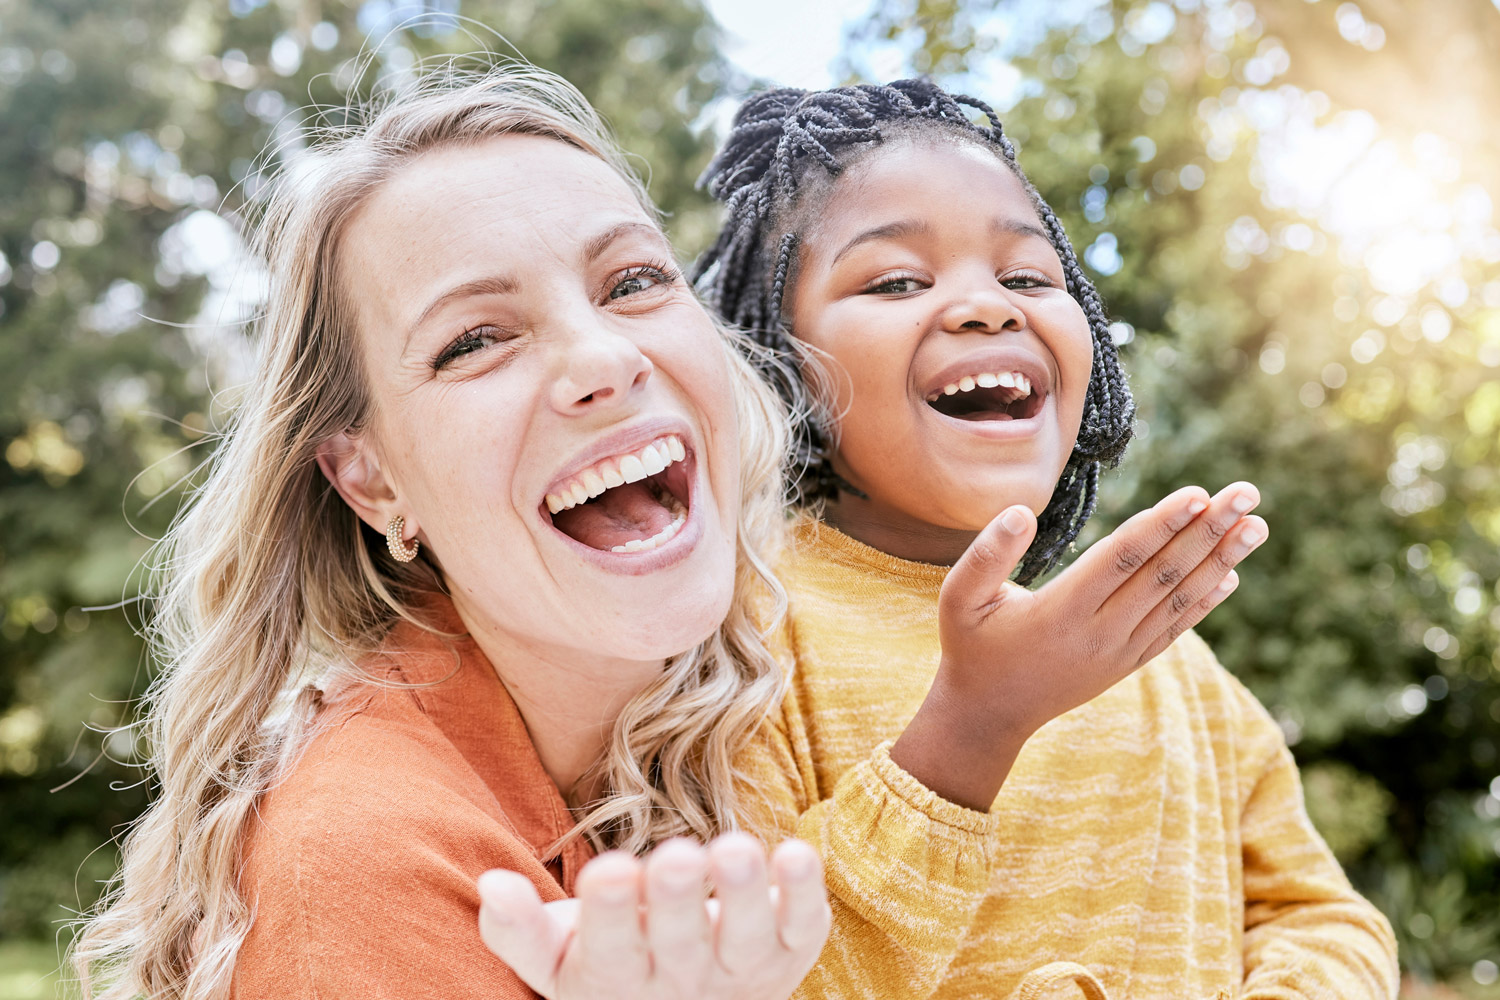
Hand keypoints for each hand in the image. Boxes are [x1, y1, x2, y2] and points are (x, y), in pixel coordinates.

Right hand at [477, 834, 829, 999]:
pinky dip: (804, 894)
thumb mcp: (557, 956)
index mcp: (615, 976)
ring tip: (735, 848)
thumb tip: (492, 884)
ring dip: (746, 894)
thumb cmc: (613, 958)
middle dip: (679, 898)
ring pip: (747, 938)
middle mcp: (682, 979)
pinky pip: (803, 926)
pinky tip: (797, 853)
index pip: (610, 950)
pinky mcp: (790, 949)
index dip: (612, 913)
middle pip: (681, 942)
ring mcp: (741, 967)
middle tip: (678, 855)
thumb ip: (519, 929)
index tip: (610, 870)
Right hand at [891, 482, 1266, 810]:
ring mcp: (1119, 652)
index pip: (1123, 559)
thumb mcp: (959, 600)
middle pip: (1164, 574)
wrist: (988, 715)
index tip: (1200, 494)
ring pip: (1178, 599)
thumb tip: (1020, 511)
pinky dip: (1205, 601)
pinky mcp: (1126, 663)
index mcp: (1063, 612)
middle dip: (1209, 531)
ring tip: (1257, 524)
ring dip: (1220, 560)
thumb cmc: (971, 646)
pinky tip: (1231, 575)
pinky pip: (1174, 628)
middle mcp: (1101, 633)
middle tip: (1248, 492)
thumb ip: (986, 555)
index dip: (1162, 524)